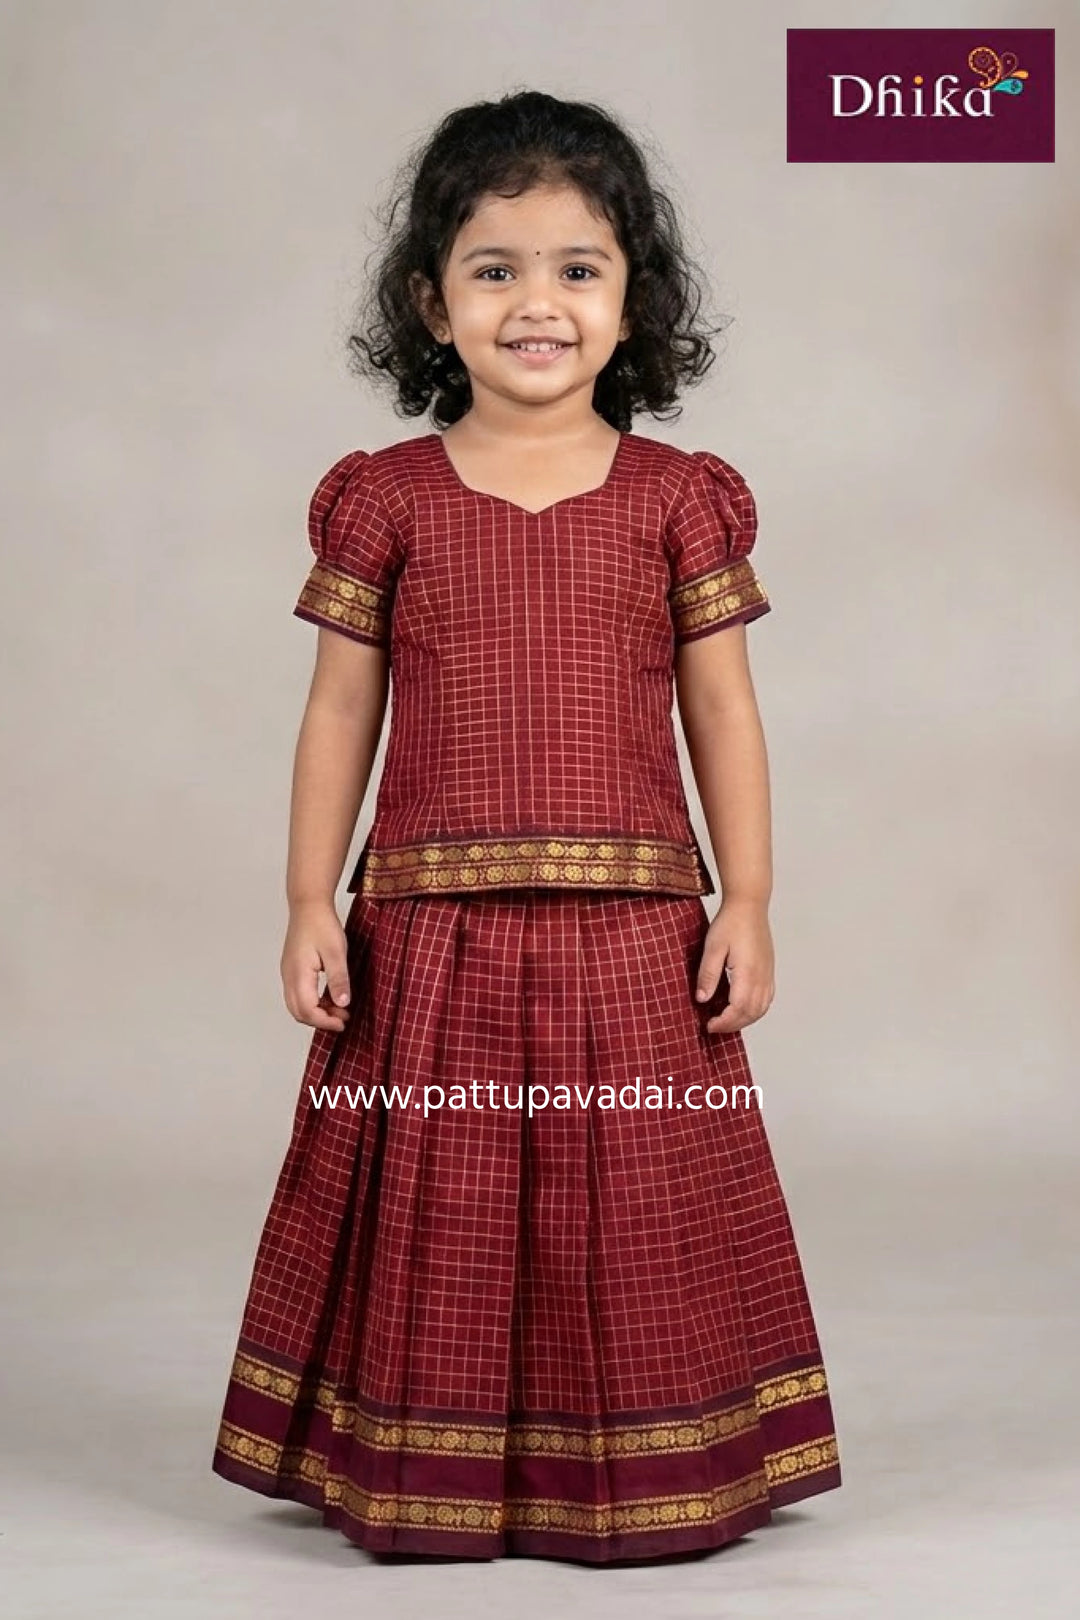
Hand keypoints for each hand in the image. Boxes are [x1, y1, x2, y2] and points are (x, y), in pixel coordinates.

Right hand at [281, 899, 351, 1031]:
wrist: (308, 904)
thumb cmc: (322, 924)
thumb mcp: (336, 952)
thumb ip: (338, 979)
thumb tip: (342, 1003)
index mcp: (298, 975)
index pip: (307, 1011)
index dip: (325, 1022)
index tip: (344, 1022)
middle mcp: (288, 977)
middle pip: (298, 1012)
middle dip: (320, 1021)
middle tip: (343, 1018)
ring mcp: (288, 973)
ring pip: (296, 1005)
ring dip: (316, 1012)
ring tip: (339, 1009)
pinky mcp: (292, 969)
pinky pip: (298, 994)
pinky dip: (312, 1002)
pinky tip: (330, 997)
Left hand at [694, 897, 774, 1033]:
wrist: (749, 905)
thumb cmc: (730, 923)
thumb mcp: (712, 948)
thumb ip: (708, 975)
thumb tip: (702, 999)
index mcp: (747, 973)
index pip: (738, 1009)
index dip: (724, 1022)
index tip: (709, 1025)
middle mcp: (761, 977)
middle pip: (751, 1013)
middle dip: (732, 1025)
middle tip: (714, 1026)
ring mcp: (768, 974)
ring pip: (761, 1008)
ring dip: (744, 1020)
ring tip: (726, 1020)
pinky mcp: (769, 970)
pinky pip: (766, 999)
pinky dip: (755, 1010)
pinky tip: (742, 1008)